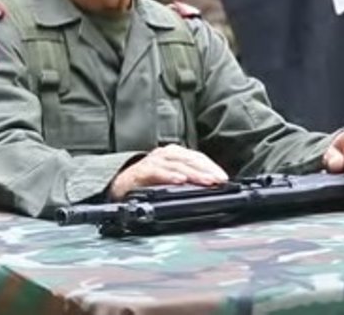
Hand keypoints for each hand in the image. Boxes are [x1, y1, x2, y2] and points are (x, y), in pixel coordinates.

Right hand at [109, 144, 228, 200]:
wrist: (118, 185)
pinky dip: (170, 176)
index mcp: (174, 155)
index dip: (212, 167)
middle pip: (190, 160)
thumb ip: (187, 181)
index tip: (224, 178)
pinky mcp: (141, 171)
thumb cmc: (146, 182)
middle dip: (207, 170)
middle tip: (220, 180)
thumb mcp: (170, 179)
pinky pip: (158, 172)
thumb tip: (210, 188)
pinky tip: (180, 181)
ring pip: (177, 164)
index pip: (197, 158)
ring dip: (194, 173)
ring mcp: (153, 161)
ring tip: (207, 181)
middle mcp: (165, 155)